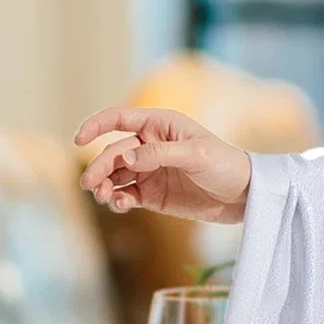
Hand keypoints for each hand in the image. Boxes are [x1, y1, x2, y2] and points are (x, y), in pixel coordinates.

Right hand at [73, 106, 252, 225]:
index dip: (97, 125)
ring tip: (105, 196)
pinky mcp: (153, 195)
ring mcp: (150, 171)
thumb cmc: (225, 164)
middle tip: (91, 184)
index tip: (79, 139)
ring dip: (104, 185)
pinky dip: (118, 200)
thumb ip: (159, 154)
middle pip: (113, 153)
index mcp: (161, 125)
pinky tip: (120, 204)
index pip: (120, 118)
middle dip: (99, 167)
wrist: (244, 195)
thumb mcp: (196, 154)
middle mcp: (150, 146)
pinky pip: (126, 195)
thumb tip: (125, 156)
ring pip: (115, 176)